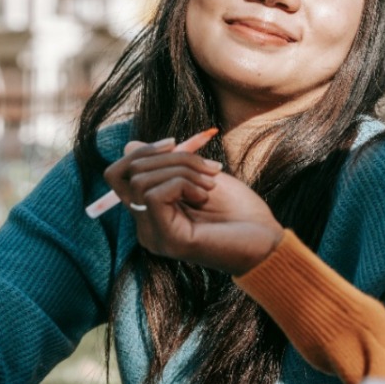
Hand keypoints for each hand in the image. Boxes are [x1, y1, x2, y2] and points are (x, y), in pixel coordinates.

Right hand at [104, 139, 284, 274]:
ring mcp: (154, 236)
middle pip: (128, 172)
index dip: (141, 151)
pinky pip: (154, 194)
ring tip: (209, 183)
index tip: (175, 143)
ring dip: (180, 169)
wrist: (266, 240)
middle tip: (207, 168)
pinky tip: (204, 196)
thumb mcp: (197, 176)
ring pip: (140, 181)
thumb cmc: (239, 210)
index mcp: (151, 213)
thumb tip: (131, 144)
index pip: (118, 174)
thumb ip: (165, 163)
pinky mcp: (168, 241)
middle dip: (169, 156)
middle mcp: (146, 227)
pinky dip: (182, 183)